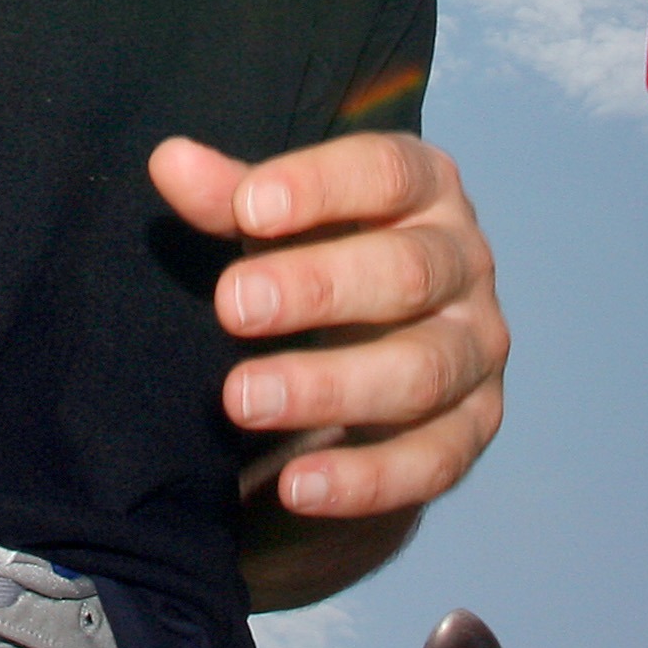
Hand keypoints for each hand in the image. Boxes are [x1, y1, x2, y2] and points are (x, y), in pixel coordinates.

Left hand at [149, 133, 506, 519]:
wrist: (379, 351)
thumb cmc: (324, 260)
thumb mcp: (278, 225)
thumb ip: (230, 197)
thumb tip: (170, 160)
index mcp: (426, 190)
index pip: (387, 172)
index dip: (321, 185)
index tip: (249, 207)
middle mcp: (465, 263)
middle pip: (408, 271)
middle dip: (318, 289)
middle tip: (231, 307)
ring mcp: (477, 348)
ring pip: (422, 370)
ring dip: (330, 388)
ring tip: (242, 399)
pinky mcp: (473, 428)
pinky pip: (433, 460)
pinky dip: (366, 479)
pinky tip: (297, 486)